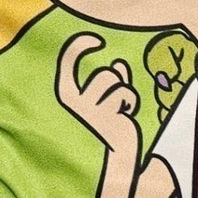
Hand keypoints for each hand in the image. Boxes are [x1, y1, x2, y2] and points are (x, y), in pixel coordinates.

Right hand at [57, 33, 141, 154]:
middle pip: (105, 74)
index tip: (98, 41)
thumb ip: (112, 80)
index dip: (80, 45)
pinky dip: (131, 102)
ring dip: (125, 93)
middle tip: (117, 104)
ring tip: (121, 111)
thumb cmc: (111, 127)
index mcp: (67, 96)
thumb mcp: (108, 100)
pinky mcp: (107, 115)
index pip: (67, 62)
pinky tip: (126, 116)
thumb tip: (120, 64)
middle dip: (118, 83)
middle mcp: (74, 102)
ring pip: (115, 82)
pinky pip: (125, 93)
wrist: (116, 156)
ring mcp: (90, 109)